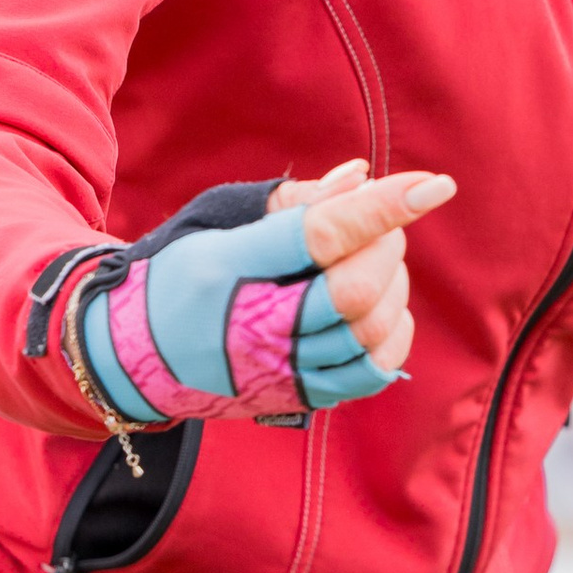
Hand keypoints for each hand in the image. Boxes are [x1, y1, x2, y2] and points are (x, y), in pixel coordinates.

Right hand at [81, 161, 454, 423]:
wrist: (136, 359)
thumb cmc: (178, 277)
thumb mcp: (218, 225)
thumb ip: (291, 203)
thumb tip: (360, 177)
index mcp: (234, 268)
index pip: (322, 235)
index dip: (384, 207)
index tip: (435, 185)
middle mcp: (258, 327)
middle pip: (355, 290)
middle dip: (387, 245)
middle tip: (383, 222)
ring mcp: (283, 369)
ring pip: (369, 331)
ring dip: (393, 286)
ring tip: (378, 261)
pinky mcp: (302, 395)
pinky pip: (371, 371)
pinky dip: (393, 333)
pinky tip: (383, 308)